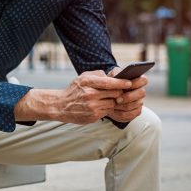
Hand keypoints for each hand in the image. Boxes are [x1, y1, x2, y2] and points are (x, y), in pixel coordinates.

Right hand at [14, 70, 132, 124]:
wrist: (61, 106)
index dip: (121, 83)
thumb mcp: (82, 77)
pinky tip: (101, 105)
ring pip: (112, 103)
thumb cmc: (74, 90)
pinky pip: (108, 111)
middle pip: (114, 93)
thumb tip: (112, 76)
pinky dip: (107, 108)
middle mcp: (90, 94)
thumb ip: (97, 74)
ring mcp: (92, 106)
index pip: (108, 82)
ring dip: (113, 101)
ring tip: (106, 98)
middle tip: (118, 91)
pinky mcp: (93, 116)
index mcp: (87, 82)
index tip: (129, 83)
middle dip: (118, 92)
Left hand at [106, 67, 148, 122]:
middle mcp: (140, 91)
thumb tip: (117, 74)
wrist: (107, 98)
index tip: (127, 84)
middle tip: (117, 99)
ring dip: (123, 106)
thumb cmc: (111, 85)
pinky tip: (114, 111)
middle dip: (129, 96)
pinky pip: (131, 114)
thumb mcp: (111, 77)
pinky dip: (121, 113)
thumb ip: (115, 73)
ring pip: (136, 105)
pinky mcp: (135, 112)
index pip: (144, 80)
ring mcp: (139, 102)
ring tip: (113, 105)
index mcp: (137, 80)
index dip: (137, 82)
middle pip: (142, 93)